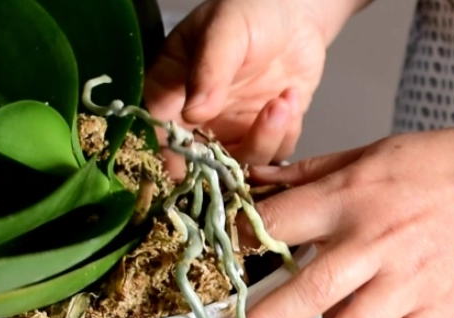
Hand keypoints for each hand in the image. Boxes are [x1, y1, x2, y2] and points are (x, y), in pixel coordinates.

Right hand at [144, 0, 330, 164]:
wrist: (295, 14)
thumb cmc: (249, 11)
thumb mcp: (225, 31)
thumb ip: (209, 70)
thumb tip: (194, 113)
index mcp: (169, 92)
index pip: (158, 136)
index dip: (174, 154)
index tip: (201, 153)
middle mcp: (195, 121)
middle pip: (199, 165)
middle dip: (230, 158)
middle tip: (260, 122)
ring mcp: (229, 132)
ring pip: (239, 166)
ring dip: (265, 139)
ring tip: (283, 101)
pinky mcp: (262, 136)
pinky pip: (271, 157)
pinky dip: (285, 135)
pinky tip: (290, 98)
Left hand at [213, 125, 453, 317]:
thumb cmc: (440, 162)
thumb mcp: (370, 151)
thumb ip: (311, 171)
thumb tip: (257, 179)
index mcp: (352, 197)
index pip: (281, 225)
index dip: (241, 248)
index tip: (215, 274)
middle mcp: (376, 242)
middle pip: (310, 292)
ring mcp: (410, 281)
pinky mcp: (439, 308)